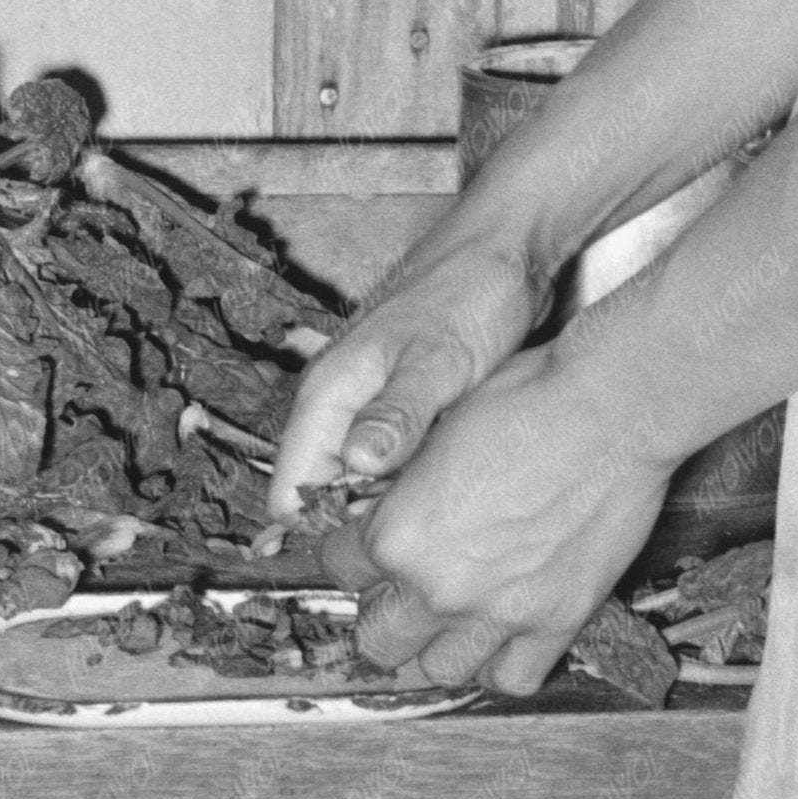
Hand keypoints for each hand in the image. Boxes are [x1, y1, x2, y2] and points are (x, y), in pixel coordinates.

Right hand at [264, 219, 548, 521]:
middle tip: (426, 539)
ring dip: (398, 508)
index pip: (290, 493)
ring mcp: (372, 411)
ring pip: (366, 486)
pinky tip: (462, 492)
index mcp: (326, 396)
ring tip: (448, 519)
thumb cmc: (469, 292)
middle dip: (367, 528)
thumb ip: (397, 414)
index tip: (380, 550)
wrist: (507, 247)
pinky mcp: (407, 413)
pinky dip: (422, 485)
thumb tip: (355, 468)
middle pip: (328, 499)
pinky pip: (400, 468)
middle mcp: (338, 409)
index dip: (325, 531)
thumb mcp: (438, 358)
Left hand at [341, 344, 674, 697]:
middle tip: (405, 588)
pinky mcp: (555, 622)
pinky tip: (502, 635)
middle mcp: (437, 585)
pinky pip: (511, 679)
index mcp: (394, 535)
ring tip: (451, 616)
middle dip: (384, 612)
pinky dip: (501, 664)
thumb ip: (399, 493)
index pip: (337, 569)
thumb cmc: (525, 401)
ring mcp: (497, 612)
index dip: (352, 553)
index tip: (368, 547)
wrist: (610, 409)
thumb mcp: (433, 432)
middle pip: (377, 638)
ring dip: (437, 646)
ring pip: (438, 670)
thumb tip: (381, 512)